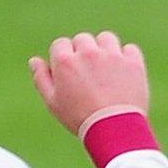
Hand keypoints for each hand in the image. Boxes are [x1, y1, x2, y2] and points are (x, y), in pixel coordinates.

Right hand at [30, 31, 150, 135]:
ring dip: (104, 49)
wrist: (114, 129)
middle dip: (83, 52)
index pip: (60, 44)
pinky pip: (129, 49)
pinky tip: (123, 73)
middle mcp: (88, 52)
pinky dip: (127, 58)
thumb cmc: (79, 118)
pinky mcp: (133, 62)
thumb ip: (42, 78)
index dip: (64, 57)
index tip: (70, 72)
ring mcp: (112, 55)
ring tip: (106, 70)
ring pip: (106, 38)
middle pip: (83, 39)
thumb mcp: (53, 102)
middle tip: (88, 74)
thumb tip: (34, 60)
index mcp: (65, 61)